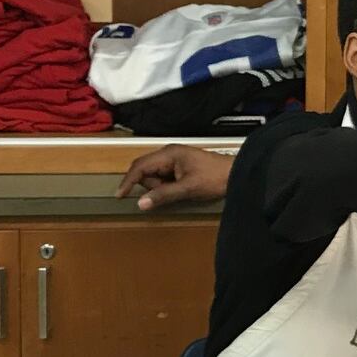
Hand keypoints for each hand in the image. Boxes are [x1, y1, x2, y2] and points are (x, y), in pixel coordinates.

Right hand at [117, 144, 233, 210]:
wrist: (236, 174)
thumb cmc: (214, 178)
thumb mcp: (188, 188)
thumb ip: (163, 195)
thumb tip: (141, 203)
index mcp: (168, 154)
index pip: (140, 166)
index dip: (128, 181)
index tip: (119, 195)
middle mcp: (168, 153)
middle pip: (145, 170)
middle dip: (151, 186)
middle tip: (169, 193)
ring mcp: (174, 159)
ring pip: (154, 176)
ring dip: (160, 187)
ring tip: (180, 190)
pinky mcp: (179, 167)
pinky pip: (164, 178)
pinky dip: (166, 186)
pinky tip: (180, 189)